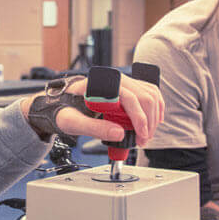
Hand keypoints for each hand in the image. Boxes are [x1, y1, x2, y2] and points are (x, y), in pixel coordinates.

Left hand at [22, 76, 163, 145]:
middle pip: (144, 97)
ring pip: (150, 95)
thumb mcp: (73, 123)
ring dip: (153, 117)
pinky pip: (150, 92)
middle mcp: (114, 79)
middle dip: (148, 122)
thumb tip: (119, 134)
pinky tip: (153, 121)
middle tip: (142, 141)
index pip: (130, 98)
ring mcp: (123, 81)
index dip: (139, 118)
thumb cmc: (65, 110)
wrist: (62, 103)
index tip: (140, 136)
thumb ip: (94, 128)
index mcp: (100, 84)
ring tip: (145, 135)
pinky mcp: (128, 86)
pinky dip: (156, 108)